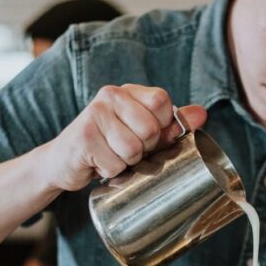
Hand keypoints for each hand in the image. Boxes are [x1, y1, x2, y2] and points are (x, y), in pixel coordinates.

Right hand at [40, 85, 207, 191]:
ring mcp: (95, 115)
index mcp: (127, 92)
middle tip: (124, 150)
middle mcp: (110, 96)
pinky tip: (98, 164)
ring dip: (126, 163)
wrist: (63, 162)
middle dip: (143, 150)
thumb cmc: (108, 147)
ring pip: (134, 149)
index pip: (162, 102)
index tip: (146, 135)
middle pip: (151, 130)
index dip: (161, 126)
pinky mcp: (84, 137)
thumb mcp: (140, 134)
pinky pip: (115, 164)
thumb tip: (203, 114)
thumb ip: (170, 125)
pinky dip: (110, 172)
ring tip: (111, 157)